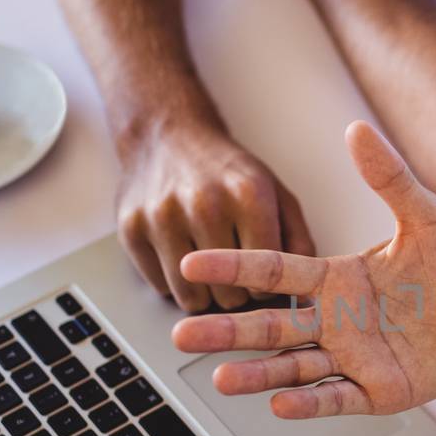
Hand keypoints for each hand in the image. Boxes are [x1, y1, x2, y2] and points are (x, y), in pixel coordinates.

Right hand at [116, 119, 314, 311]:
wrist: (168, 136)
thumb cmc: (228, 172)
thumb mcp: (277, 194)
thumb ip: (300, 241)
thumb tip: (304, 292)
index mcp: (248, 195)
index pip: (264, 280)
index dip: (265, 287)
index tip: (261, 279)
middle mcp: (204, 204)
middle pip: (228, 297)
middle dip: (235, 294)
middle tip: (234, 276)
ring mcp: (162, 216)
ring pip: (191, 299)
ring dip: (203, 295)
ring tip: (210, 272)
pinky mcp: (131, 229)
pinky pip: (160, 288)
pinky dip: (173, 283)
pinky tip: (181, 257)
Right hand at [170, 121, 435, 417]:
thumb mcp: (424, 215)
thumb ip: (389, 178)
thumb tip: (357, 130)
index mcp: (336, 278)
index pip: (276, 271)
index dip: (235, 266)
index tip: (193, 262)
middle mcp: (334, 320)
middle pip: (271, 325)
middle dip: (228, 331)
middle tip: (183, 333)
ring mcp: (352, 357)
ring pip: (294, 366)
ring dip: (258, 373)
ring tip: (220, 378)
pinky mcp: (376, 390)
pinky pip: (336, 397)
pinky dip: (309, 403)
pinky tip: (279, 405)